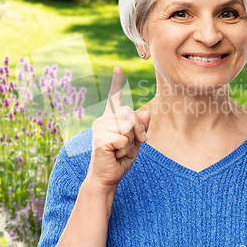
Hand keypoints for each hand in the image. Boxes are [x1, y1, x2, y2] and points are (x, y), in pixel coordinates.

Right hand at [86, 66, 150, 193]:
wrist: (107, 179)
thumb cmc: (119, 161)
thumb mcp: (135, 143)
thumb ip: (140, 128)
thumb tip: (146, 112)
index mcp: (111, 119)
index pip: (114, 98)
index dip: (117, 82)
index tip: (118, 67)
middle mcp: (103, 120)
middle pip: (130, 113)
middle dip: (138, 130)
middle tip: (135, 146)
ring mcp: (99, 128)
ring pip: (128, 126)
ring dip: (130, 142)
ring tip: (120, 151)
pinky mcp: (100, 137)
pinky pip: (123, 138)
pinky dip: (124, 149)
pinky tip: (114, 155)